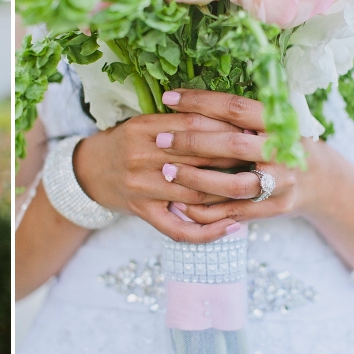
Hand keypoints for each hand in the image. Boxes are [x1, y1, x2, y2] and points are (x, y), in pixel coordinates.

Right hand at [73, 111, 248, 242]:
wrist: (90, 170)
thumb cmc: (126, 142)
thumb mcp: (145, 122)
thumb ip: (180, 121)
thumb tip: (232, 121)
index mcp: (142, 128)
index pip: (194, 125)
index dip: (227, 128)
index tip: (253, 129)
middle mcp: (139, 157)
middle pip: (199, 159)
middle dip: (234, 159)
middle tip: (262, 158)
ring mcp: (140, 187)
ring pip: (195, 194)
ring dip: (229, 193)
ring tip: (255, 189)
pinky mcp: (142, 212)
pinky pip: (178, 228)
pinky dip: (207, 232)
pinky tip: (232, 227)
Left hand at [156, 89, 316, 222]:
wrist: (319, 180)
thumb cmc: (277, 143)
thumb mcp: (266, 122)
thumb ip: (233, 115)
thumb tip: (181, 98)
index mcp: (279, 121)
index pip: (235, 107)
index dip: (200, 101)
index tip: (168, 98)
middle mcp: (283, 151)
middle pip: (234, 145)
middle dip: (192, 142)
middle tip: (160, 140)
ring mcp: (282, 183)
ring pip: (235, 184)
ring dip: (197, 179)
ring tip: (166, 172)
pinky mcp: (275, 208)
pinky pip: (235, 211)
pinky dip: (205, 210)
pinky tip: (178, 203)